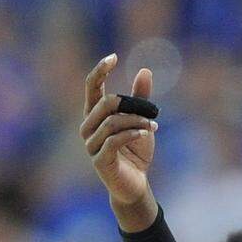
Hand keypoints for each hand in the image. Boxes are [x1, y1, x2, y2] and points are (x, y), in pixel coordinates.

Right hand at [81, 54, 158, 230]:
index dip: (99, 71)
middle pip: (104, 103)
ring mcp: (91, 144)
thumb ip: (140, 98)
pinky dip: (133, 133)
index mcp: (95, 114)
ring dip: (136, 121)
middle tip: (151, 111)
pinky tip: (147, 131)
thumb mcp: (141, 121)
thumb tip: (145, 71)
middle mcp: (88, 127)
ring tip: (153, 125)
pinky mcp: (100, 159)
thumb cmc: (135, 151)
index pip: (91, 87)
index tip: (113, 57)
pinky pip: (114, 140)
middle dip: (130, 104)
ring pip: (111, 122)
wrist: (136, 184)